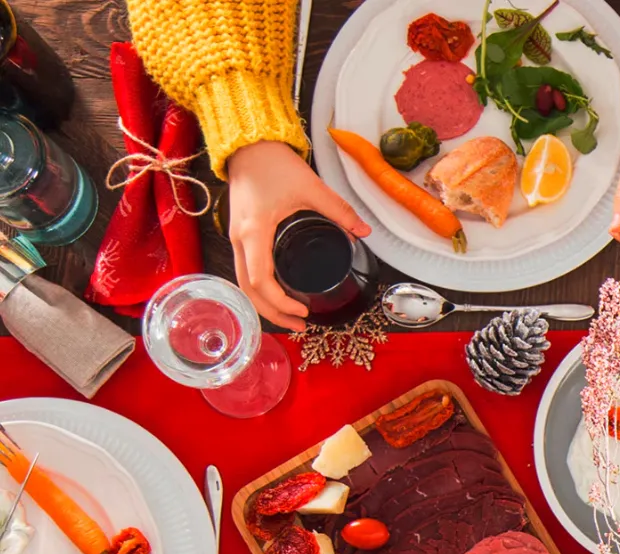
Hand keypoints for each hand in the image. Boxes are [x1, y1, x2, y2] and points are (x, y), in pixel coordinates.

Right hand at [224, 140, 370, 332]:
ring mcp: (236, 236)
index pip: (260, 280)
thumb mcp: (312, 188)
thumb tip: (364, 232)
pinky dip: (259, 287)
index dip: (280, 302)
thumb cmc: (273, 163)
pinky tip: (278, 293)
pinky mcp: (240, 233)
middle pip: (248, 289)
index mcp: (255, 231)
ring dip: (264, 303)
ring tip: (291, 316)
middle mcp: (240, 238)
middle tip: (301, 326)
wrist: (248, 143)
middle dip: (272, 312)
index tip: (302, 312)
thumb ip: (340, 211)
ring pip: (243, 281)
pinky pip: (244, 268)